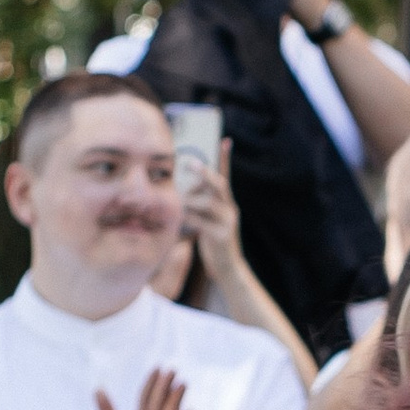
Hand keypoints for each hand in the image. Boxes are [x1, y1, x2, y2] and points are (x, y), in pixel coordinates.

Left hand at [177, 133, 246, 276]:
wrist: (227, 269)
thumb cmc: (214, 242)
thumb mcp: (210, 220)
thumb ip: (202, 205)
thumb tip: (184, 190)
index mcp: (227, 203)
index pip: (227, 176)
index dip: (225, 158)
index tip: (224, 140)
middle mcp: (230, 209)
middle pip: (220, 185)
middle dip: (205, 173)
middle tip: (191, 163)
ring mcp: (227, 223)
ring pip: (209, 203)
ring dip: (191, 198)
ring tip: (178, 199)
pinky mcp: (221, 236)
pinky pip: (202, 222)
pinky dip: (189, 217)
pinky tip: (180, 217)